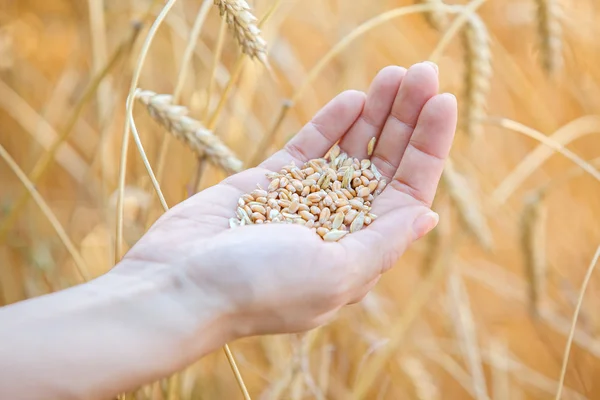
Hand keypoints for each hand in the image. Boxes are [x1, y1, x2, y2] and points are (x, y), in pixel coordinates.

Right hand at [122, 62, 456, 339]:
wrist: (178, 285)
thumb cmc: (259, 288)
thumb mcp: (335, 273)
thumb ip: (382, 242)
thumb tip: (427, 215)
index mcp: (361, 250)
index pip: (408, 190)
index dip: (429, 146)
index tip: (443, 101)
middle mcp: (338, 224)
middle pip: (384, 164)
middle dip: (406, 119)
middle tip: (422, 71)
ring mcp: (304, 200)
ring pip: (349, 150)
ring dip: (374, 113)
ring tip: (394, 75)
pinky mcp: (269, 182)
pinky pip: (308, 148)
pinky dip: (331, 123)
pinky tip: (353, 98)